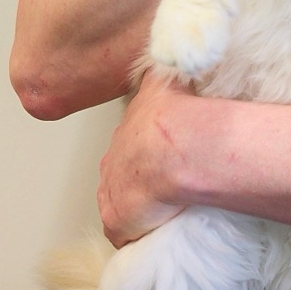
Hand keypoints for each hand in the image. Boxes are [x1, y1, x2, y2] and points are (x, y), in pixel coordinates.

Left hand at [97, 69, 189, 246]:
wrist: (175, 146)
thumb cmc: (178, 112)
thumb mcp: (165, 79)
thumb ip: (160, 73)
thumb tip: (167, 56)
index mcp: (125, 131)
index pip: (130, 144)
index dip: (146, 151)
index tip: (163, 156)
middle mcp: (112, 161)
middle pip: (123, 173)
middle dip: (140, 179)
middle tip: (167, 184)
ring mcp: (112, 193)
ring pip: (122, 203)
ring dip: (139, 208)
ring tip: (166, 211)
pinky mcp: (118, 222)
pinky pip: (125, 233)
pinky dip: (138, 234)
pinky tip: (157, 231)